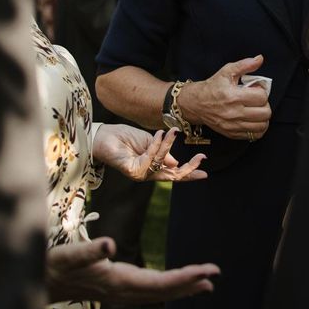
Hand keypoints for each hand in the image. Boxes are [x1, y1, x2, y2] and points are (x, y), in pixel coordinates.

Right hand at [46, 237, 219, 303]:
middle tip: (215, 274)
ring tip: (206, 283)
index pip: (160, 283)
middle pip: (163, 291)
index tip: (207, 272)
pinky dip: (167, 287)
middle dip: (190, 283)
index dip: (185, 278)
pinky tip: (173, 284)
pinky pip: (149, 291)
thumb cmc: (52, 267)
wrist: (37, 284)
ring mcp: (119, 293)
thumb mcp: (69, 255)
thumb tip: (110, 244)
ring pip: (157, 293)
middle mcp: (123, 292)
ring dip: (182, 288)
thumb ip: (89, 250)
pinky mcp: (115, 289)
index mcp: (118, 283)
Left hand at [92, 125, 207, 181]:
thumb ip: (162, 152)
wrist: (103, 135)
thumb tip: (176, 163)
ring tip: (172, 132)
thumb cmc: (123, 137)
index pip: (173, 173)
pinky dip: (157, 145)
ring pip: (162, 163)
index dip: (189, 173)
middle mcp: (147, 173)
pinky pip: (150, 158)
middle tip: (201, 158)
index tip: (205, 172)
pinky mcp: (132, 170)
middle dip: (188, 169)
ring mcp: (139, 173)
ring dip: (168, 146)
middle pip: (172, 176)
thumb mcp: (148, 142)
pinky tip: (158, 134)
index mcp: (152, 166)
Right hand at [179, 55, 271, 140]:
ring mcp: (233, 125)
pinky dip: (258, 129)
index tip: (256, 89)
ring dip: (263, 118)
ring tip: (257, 110)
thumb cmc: (212, 87)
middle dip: (265, 105)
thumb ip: (245, 65)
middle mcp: (234, 113)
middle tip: (257, 100)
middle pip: (265, 113)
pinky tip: (253, 120)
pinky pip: (254, 136)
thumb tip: (260, 59)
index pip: (262, 97)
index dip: (262, 91)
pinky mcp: (232, 134)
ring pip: (262, 126)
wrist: (196, 104)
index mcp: (234, 96)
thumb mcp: (227, 71)